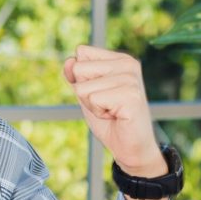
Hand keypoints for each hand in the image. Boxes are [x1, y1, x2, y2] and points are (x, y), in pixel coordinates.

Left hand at [63, 45, 164, 177]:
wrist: (130, 146)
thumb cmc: (108, 119)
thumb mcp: (86, 94)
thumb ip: (75, 76)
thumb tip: (69, 61)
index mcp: (119, 59)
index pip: (81, 53)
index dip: (81, 78)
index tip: (99, 92)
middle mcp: (127, 64)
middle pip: (79, 69)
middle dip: (84, 93)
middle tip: (105, 104)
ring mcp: (131, 79)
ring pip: (83, 88)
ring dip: (92, 105)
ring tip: (111, 111)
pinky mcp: (131, 95)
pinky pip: (93, 99)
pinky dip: (99, 113)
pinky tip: (116, 116)